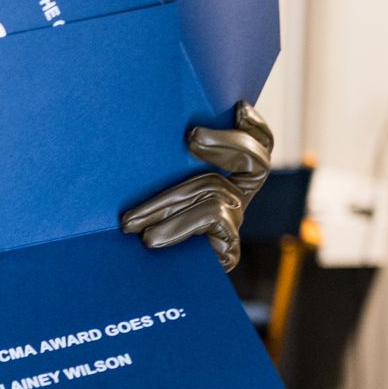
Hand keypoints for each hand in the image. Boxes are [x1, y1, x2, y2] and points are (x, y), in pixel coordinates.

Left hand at [120, 102, 272, 271]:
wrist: (141, 281)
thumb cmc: (142, 221)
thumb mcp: (153, 185)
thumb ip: (165, 163)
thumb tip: (149, 124)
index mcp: (227, 175)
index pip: (257, 146)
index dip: (255, 127)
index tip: (238, 106)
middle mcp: (237, 196)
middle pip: (256, 162)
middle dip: (227, 143)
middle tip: (192, 136)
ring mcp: (235, 222)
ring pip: (215, 192)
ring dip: (167, 203)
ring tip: (131, 222)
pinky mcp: (229, 250)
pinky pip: (212, 221)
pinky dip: (178, 226)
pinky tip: (151, 239)